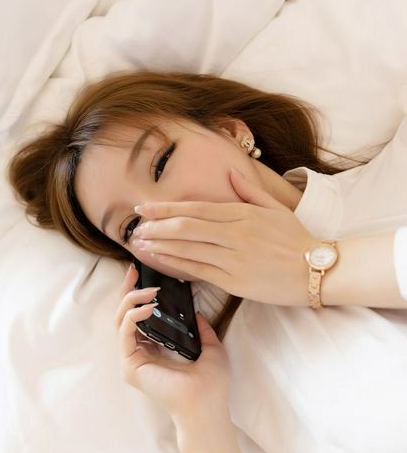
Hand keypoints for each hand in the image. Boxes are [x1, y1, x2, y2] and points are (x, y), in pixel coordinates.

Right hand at [115, 264, 231, 424]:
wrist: (207, 405)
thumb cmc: (211, 384)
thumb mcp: (211, 349)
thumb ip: (202, 331)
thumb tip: (198, 313)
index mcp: (156, 349)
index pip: (141, 316)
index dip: (139, 295)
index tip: (143, 274)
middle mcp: (141, 353)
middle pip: (125, 314)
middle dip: (128, 290)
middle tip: (135, 271)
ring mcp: (133, 359)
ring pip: (120, 321)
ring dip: (131, 300)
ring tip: (150, 291)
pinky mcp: (130, 365)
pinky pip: (125, 333)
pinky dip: (134, 316)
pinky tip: (149, 307)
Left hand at [131, 168, 316, 305]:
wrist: (318, 271)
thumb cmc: (297, 240)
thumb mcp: (276, 208)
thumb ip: (249, 191)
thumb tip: (230, 172)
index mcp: (243, 213)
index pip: (196, 207)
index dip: (166, 208)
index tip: (144, 208)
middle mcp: (235, 233)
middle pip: (186, 226)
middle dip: (157, 226)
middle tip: (135, 226)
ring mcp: (234, 257)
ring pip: (188, 248)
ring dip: (160, 244)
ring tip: (140, 243)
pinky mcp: (234, 280)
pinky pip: (199, 270)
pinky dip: (176, 263)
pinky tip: (160, 259)